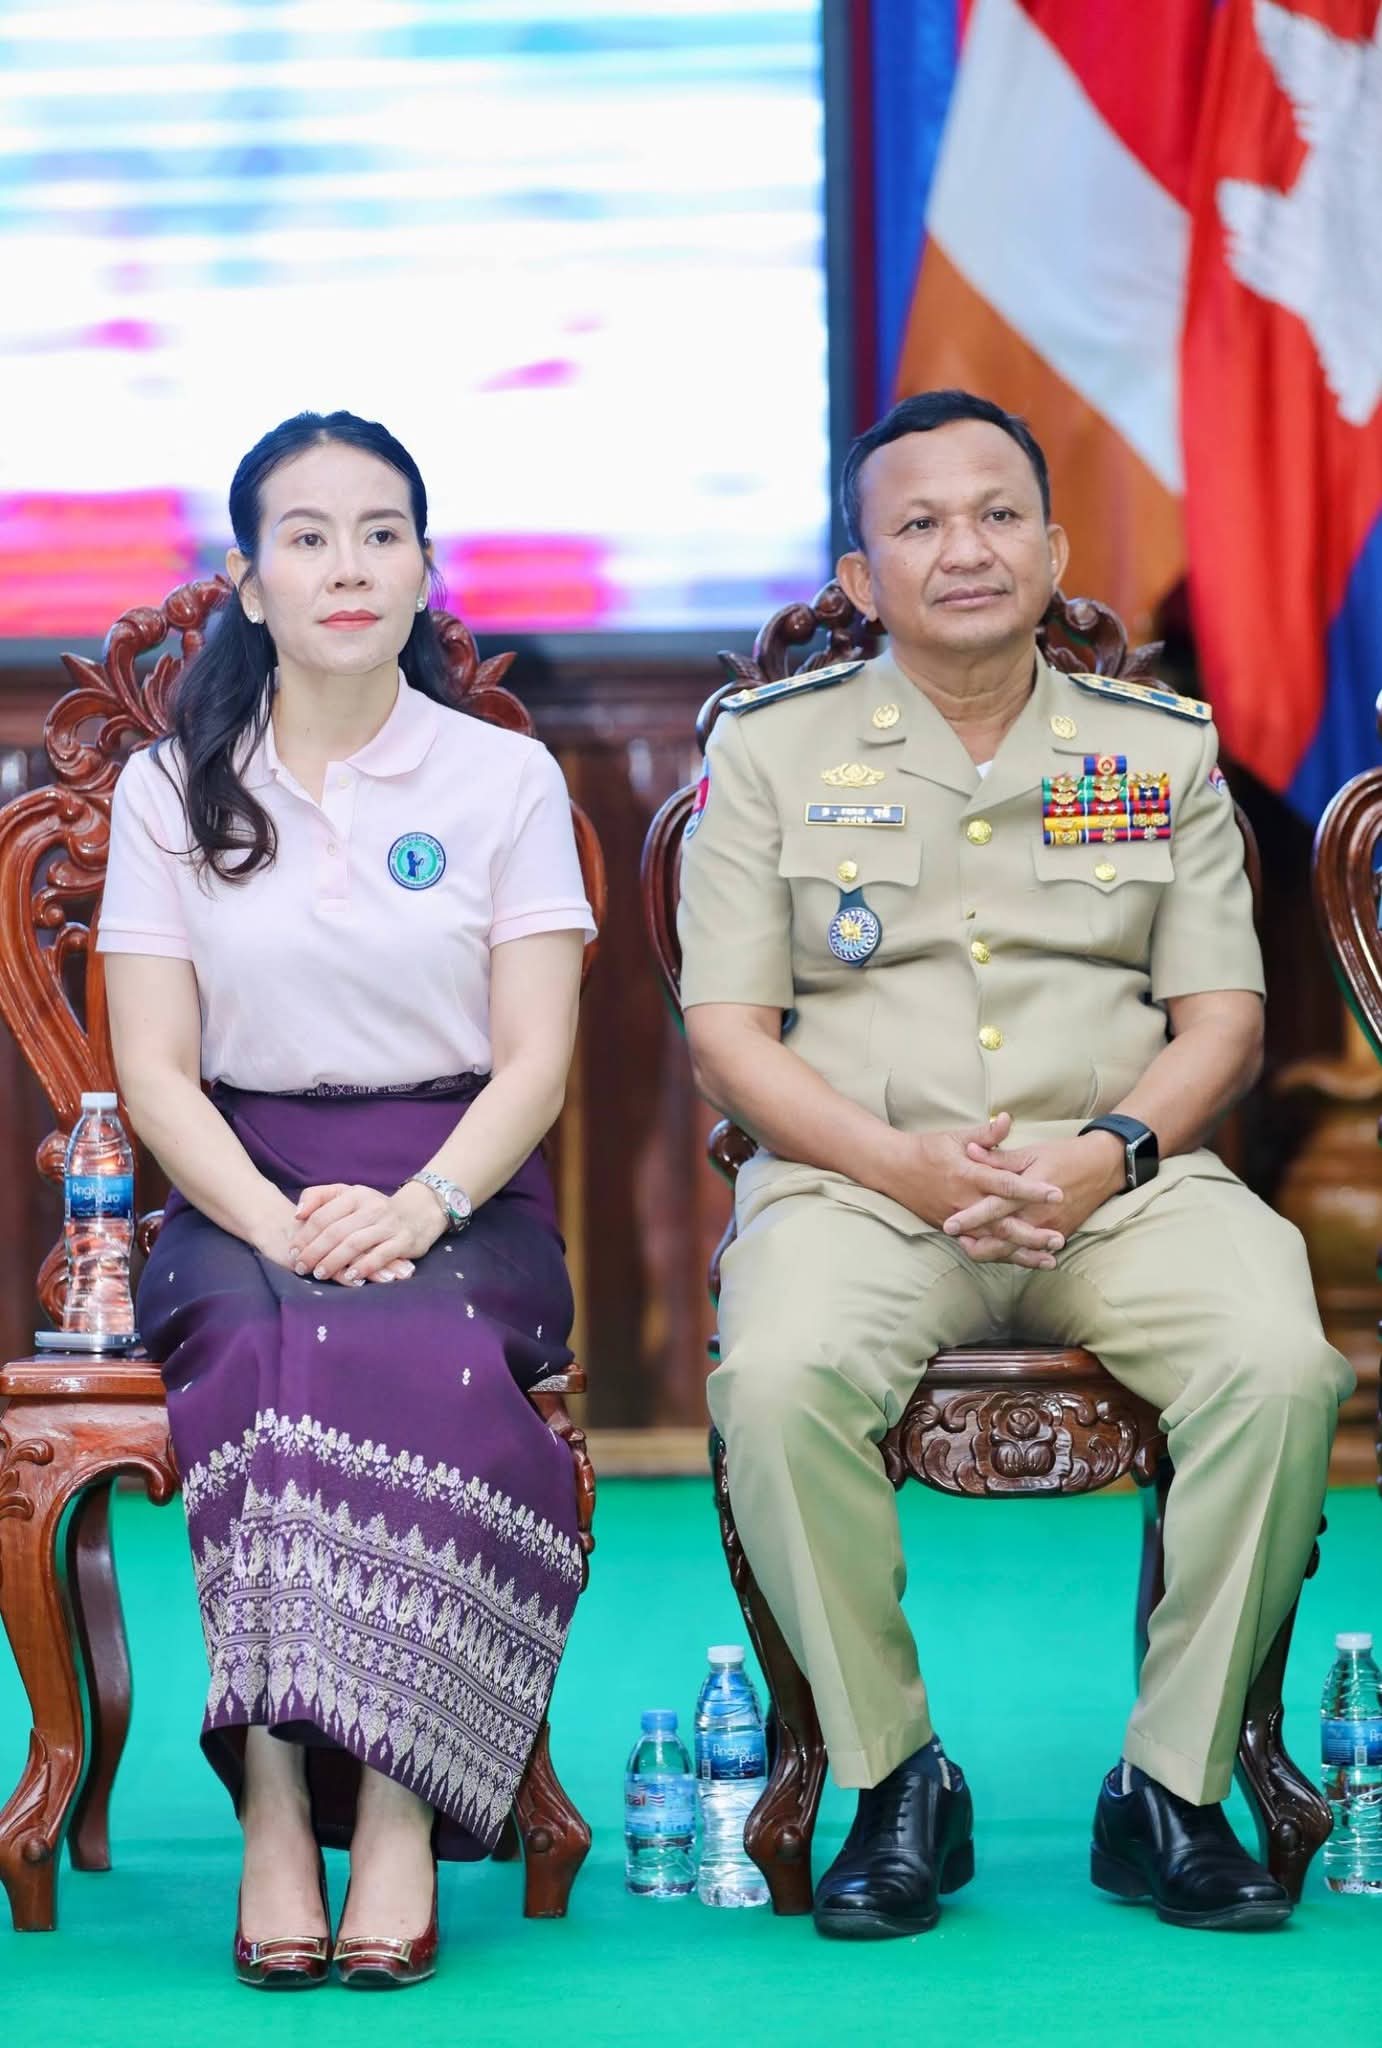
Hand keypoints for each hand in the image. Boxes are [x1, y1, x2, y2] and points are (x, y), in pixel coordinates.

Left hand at [287, 1181, 445, 1286]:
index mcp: (354, 1195)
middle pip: (336, 1231)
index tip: (292, 1252)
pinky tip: (350, 1277)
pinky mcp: (404, 1241)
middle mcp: (372, 1207)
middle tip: (301, 1267)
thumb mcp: (348, 1194)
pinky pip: (381, 1255)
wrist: (420, 1211)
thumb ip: (319, 1197)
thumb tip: (297, 1215)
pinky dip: (364, 1266)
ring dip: (334, 1261)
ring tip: (319, 1274)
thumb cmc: (374, 1208)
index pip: (323, 1215)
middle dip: (315, 1252)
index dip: (305, 1236)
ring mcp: (389, 1224)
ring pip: (355, 1244)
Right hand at [878, 1114, 1066, 1268]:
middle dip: (1032, 1234)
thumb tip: (1008, 1119)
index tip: (1057, 1193)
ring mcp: (957, 1221)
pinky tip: (1022, 1263)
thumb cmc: (926, 1149)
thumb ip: (986, 1134)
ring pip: (993, 1242)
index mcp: (968, 1175)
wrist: (893, 1169)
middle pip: (1002, 1223)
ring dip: (1022, 1252)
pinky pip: (980, 1248)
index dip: (1032, 1190)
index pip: (1005, 1184)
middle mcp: (964, 1202)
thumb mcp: (956, 1136)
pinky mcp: (952, 1231)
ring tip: (1049, 1260)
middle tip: (1059, 1238)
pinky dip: (1002, 1256)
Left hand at [943, 1131, 1124, 1261]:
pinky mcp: (1060, 1234)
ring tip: (969, 1249)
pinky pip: (1033, 1251)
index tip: (949, 1224)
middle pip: (1004, 1235)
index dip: (972, 1217)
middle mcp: (1040, 1212)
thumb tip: (969, 1150)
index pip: (996, 1206)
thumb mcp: (1031, 1152)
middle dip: (977, 1242)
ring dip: (992, 1252)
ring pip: (1017, 1249)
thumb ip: (999, 1157)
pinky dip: (1014, 1256)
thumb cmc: (1064, 1155)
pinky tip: (996, 1255)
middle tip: (953, 1241)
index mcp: (1030, 1188)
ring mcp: (1051, 1227)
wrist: (1103, 1167)